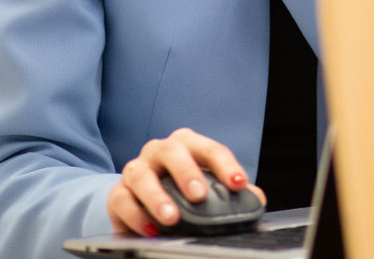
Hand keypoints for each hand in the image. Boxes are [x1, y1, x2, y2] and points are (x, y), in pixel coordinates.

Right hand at [107, 127, 264, 235]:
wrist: (140, 197)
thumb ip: (229, 191)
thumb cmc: (180, 187)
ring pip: (142, 175)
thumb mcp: (206, 185)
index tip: (238, 184)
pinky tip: (151, 229)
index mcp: (188, 144)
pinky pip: (122, 200)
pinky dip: (136, 216)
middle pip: (173, 151)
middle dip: (187, 173)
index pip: (210, 149)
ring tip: (172, 218)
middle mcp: (160, 151)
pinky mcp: (117, 192)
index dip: (226, 166)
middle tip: (199, 196)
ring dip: (157, 197)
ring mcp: (137, 169)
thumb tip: (256, 199)